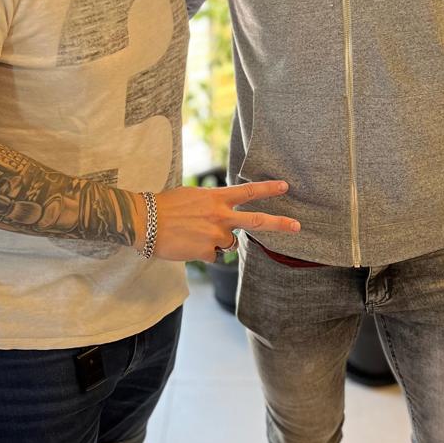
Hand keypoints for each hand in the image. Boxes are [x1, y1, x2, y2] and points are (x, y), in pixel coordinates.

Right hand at [136, 180, 299, 262]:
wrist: (145, 221)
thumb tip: (222, 217)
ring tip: (193, 234)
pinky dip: (201, 253)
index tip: (285, 186)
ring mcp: (215, 235)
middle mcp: (220, 216)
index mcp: (216, 198)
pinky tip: (186, 245)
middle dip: (279, 223)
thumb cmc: (166, 206)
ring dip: (215, 242)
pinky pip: (212, 256)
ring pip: (228, 244)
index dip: (268, 189)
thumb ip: (212, 204)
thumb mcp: (193, 196)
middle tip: (298, 226)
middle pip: (256, 221)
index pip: (248, 192)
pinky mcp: (206, 252)